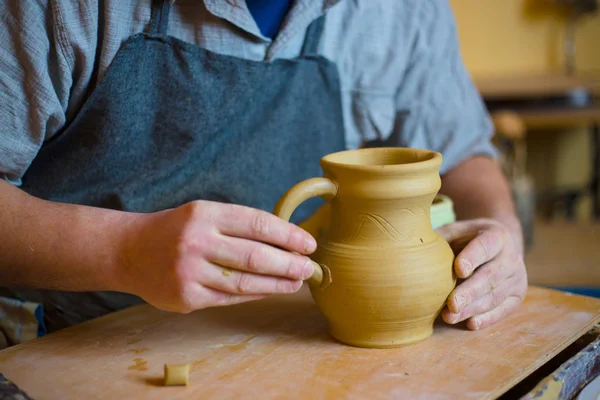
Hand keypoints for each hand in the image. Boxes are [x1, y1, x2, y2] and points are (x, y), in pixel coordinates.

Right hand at [119, 201, 315, 312]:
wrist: (129, 251)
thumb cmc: (176, 230)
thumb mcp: (203, 214)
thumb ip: (238, 225)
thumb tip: (285, 241)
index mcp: (205, 214)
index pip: (257, 224)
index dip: (288, 235)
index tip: (308, 243)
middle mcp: (197, 242)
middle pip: (255, 256)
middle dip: (289, 263)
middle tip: (310, 267)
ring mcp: (190, 272)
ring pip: (245, 281)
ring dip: (278, 283)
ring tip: (297, 282)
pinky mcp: (187, 298)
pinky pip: (230, 297)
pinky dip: (255, 294)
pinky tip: (271, 290)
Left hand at [436, 218, 527, 329]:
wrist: (500, 245)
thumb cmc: (469, 238)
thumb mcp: (457, 230)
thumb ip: (441, 237)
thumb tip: (411, 243)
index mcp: (497, 235)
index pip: (485, 246)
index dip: (472, 257)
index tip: (458, 269)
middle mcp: (511, 257)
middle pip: (491, 276)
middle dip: (470, 292)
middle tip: (451, 304)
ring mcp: (517, 278)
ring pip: (495, 296)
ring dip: (472, 309)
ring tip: (450, 316)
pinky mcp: (517, 296)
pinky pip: (503, 310)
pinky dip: (487, 318)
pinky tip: (470, 324)